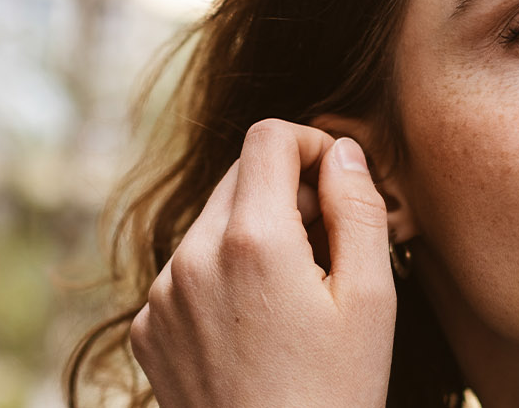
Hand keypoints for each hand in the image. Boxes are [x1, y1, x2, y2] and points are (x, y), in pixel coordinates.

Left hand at [131, 119, 396, 407]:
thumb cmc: (335, 395)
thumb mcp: (371, 300)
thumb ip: (358, 209)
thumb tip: (340, 150)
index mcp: (252, 239)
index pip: (269, 137)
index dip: (310, 144)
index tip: (336, 182)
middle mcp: (192, 256)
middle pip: (237, 176)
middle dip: (283, 192)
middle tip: (327, 247)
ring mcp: (161, 295)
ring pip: (209, 225)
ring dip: (250, 237)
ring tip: (292, 299)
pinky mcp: (147, 330)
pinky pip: (184, 274)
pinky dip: (219, 280)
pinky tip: (254, 331)